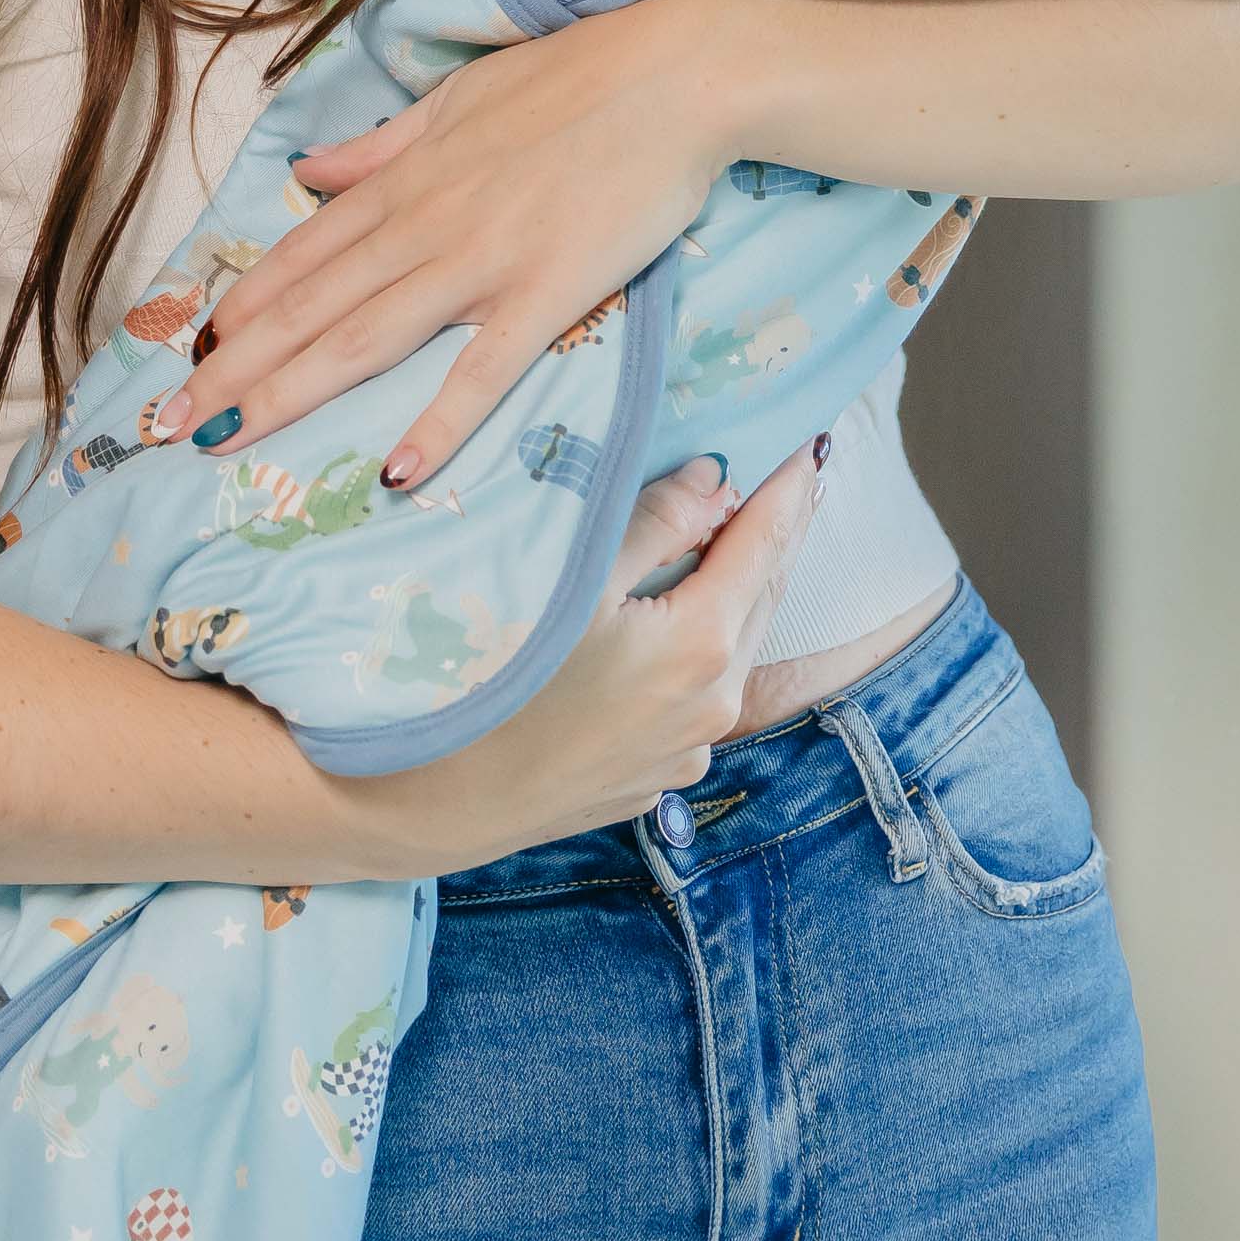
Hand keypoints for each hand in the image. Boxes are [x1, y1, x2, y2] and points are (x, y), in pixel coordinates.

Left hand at [153, 0, 728, 487]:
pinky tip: (394, 469)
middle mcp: (422, 227)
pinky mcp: (548, 295)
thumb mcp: (457, 98)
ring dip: (289, 392)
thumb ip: (380, 147)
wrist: (675, 76)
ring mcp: (481, 264)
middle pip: (309, 308)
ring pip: (365, 338)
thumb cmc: (573, 81)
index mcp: (403, 183)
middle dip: (232, 367)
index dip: (237, 311)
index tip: (183, 356)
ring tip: (227, 439)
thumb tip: (310, 174)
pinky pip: (483, 370)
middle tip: (169, 425)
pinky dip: (438, 420)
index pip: (300, 258)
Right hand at [352, 440, 830, 873]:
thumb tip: (716, 481)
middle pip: (762, 595)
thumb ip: (653, 522)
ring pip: (734, 648)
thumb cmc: (488, 676)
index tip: (809, 440)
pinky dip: (704, 646)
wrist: (430, 800)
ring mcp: (687, 750)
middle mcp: (712, 703)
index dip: (786, 485)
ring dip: (743, 591)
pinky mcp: (656, 778)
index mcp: (699, 643)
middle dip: (777, 532)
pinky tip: (680, 623)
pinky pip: (699, 695)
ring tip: (745, 537)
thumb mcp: (569, 579)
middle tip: (795, 476)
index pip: (766, 541)